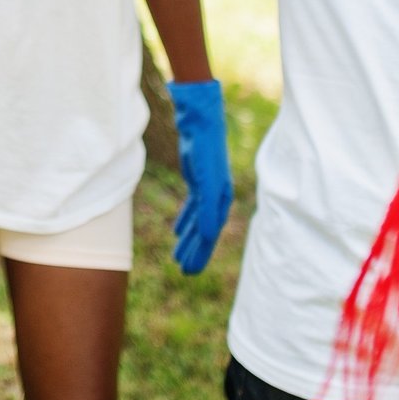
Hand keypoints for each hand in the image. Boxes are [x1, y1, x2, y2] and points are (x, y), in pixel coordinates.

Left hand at [169, 79, 232, 274]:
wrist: (201, 127)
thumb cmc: (207, 154)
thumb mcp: (206, 184)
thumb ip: (207, 211)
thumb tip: (207, 236)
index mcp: (220, 202)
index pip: (210, 235)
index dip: (200, 254)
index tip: (190, 271)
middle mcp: (216, 199)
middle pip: (204, 232)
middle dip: (195, 252)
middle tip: (184, 272)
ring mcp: (207, 190)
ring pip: (197, 221)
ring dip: (189, 239)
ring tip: (178, 257)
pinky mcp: (197, 182)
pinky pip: (192, 207)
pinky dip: (185, 220)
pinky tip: (177, 232)